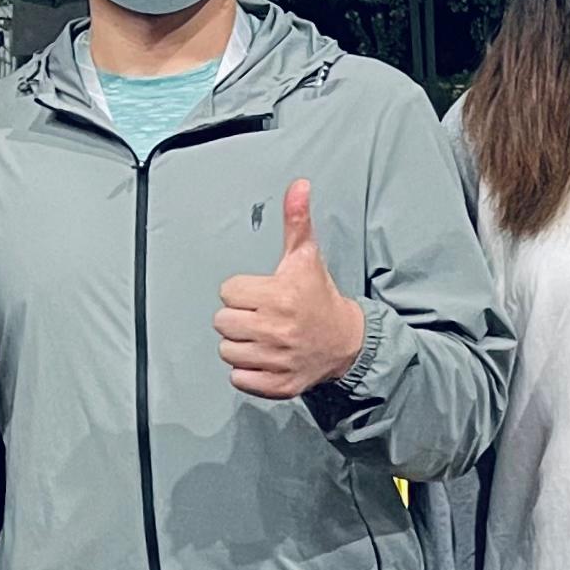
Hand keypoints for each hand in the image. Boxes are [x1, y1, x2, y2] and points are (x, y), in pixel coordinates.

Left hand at [215, 178, 366, 399]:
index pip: (228, 291)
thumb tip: (299, 184)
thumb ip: (296, 221)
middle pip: (222, 322)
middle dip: (238, 317)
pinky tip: (265, 357)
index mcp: (280, 295)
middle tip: (261, 316)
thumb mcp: (305, 257)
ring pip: (227, 351)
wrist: (347, 341)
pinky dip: (248, 372)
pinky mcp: (278, 385)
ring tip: (263, 337)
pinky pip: (239, 379)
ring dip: (240, 345)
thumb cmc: (318, 296)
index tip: (262, 294)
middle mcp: (277, 329)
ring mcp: (277, 359)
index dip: (242, 291)